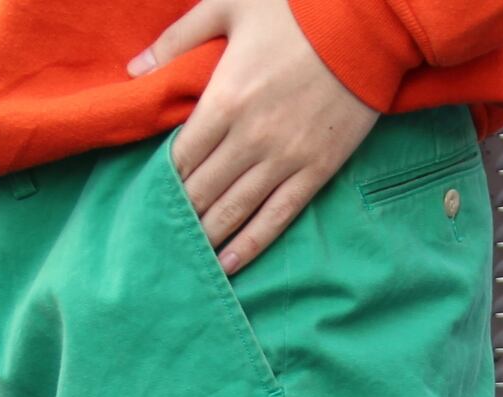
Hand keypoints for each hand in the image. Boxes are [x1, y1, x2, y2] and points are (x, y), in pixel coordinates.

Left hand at [128, 0, 380, 274]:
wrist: (368, 21)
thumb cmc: (295, 8)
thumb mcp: (228, 6)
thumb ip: (178, 39)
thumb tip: (134, 69)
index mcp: (224, 100)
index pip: (179, 158)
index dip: (160, 183)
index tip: (147, 198)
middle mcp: (250, 138)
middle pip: (201, 191)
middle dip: (178, 216)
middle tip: (160, 237)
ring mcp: (285, 159)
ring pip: (234, 211)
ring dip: (207, 237)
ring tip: (187, 258)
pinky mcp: (317, 169)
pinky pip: (278, 216)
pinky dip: (251, 244)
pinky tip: (229, 264)